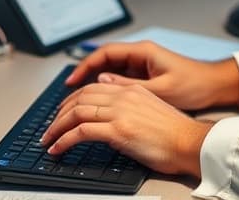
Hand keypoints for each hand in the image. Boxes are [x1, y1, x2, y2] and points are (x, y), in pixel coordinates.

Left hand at [41, 81, 212, 176]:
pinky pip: (81, 131)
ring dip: (56, 128)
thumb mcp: (150, 107)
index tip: (61, 113)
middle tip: (49, 128)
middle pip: (80, 98)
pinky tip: (58, 149)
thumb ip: (128, 97)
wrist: (190, 142)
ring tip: (48, 141)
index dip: (71, 100)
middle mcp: (123, 96)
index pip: (92, 88)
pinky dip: (64, 140)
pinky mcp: (118, 131)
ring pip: (76, 113)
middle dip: (59, 114)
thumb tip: (106, 91)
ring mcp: (120, 112)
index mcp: (131, 90)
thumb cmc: (175, 132)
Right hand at [66, 41, 238, 110]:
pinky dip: (108, 91)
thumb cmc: (194, 84)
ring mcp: (142, 66)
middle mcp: (140, 56)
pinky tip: (100, 104)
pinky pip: (120, 80)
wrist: (215, 86)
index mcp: (143, 52)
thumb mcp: (161, 89)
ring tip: (79, 101)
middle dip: (85, 76)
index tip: (71, 81)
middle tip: (68, 94)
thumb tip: (102, 82)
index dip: (85, 66)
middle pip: (104, 61)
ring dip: (95, 84)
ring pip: (110, 72)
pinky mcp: (146, 77)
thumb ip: (130, 86)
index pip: (105, 53)